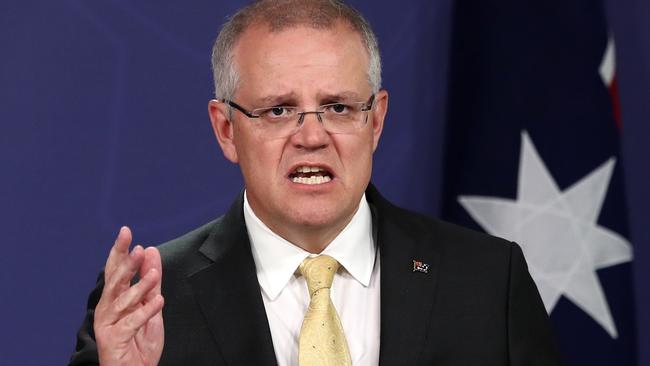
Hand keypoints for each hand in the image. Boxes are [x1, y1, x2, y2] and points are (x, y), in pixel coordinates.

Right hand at [94, 226, 164, 365]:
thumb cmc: (139, 341)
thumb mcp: (150, 305)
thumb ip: (151, 280)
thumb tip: (150, 250)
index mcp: (113, 299)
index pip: (115, 270)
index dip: (119, 251)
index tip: (126, 232)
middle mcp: (107, 309)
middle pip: (114, 282)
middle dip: (125, 264)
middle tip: (138, 248)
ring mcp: (108, 325)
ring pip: (122, 301)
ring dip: (140, 287)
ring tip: (154, 275)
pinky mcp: (113, 340)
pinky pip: (131, 324)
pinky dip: (145, 312)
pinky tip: (159, 302)